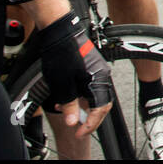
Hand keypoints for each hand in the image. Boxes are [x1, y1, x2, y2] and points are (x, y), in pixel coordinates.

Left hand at [37, 10, 112, 136]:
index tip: (80, 132)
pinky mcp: (91, 66)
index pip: (101, 109)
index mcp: (99, 79)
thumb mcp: (62, 84)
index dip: (90, 124)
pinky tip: (67, 96)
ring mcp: (97, 69)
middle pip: (101, 103)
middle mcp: (102, 74)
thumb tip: (73, 121)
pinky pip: (90, 86)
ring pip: (95, 95)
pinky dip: (80, 95)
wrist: (60, 31)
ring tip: (66, 110)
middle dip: (89, 118)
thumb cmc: (62, 53)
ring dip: (83, 106)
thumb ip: (69, 105)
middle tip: (78, 127)